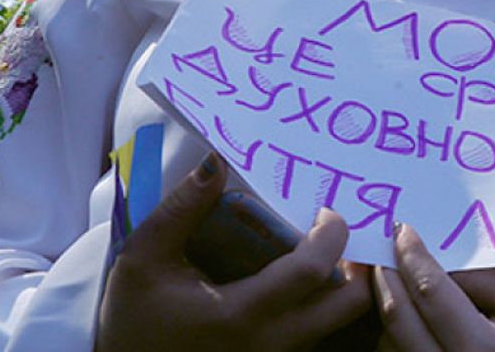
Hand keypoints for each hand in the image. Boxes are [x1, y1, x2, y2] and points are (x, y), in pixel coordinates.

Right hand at [96, 153, 371, 351]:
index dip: (333, 235)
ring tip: (325, 253)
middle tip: (342, 235)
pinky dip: (324, 305)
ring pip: (338, 323)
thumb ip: (181, 209)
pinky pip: (318, 334)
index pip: (313, 271)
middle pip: (350, 305)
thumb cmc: (132, 319)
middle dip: (362, 264)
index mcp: (241, 315)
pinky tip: (306, 282)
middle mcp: (270, 343)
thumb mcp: (142, 259)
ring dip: (344, 285)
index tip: (327, 212)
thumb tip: (217, 162)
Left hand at [373, 223, 494, 351]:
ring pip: (388, 340)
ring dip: (389, 305)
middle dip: (387, 276)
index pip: (432, 293)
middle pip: (399, 319)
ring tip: (397, 278)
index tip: (403, 231)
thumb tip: (433, 261)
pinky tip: (408, 311)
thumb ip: (481, 276)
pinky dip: (395, 330)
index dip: (413, 257)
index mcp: (480, 349)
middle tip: (384, 248)